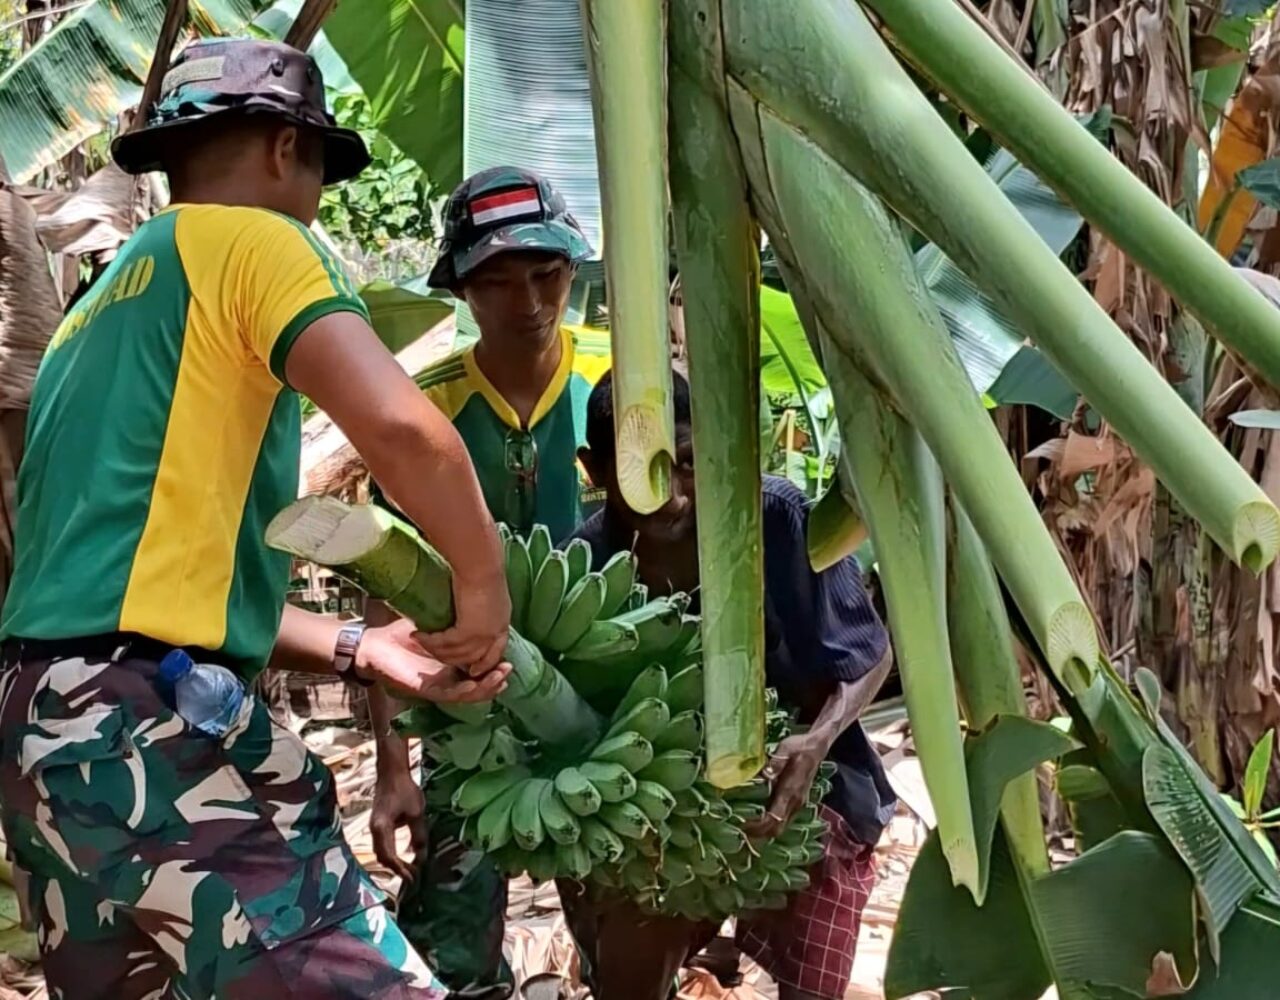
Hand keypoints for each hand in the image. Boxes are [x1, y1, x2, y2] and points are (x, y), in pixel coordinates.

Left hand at [357, 618, 510, 700]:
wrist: (373, 646)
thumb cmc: (400, 635)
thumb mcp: (432, 624)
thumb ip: (449, 619)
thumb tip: (467, 598)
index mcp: (451, 664)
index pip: (479, 668)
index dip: (495, 665)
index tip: (509, 655)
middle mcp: (448, 678)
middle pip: (479, 684)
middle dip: (496, 679)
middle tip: (508, 668)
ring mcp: (438, 686)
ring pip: (468, 694)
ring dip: (484, 687)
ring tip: (499, 677)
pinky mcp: (426, 691)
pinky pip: (448, 695)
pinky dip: (462, 691)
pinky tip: (472, 686)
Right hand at [370, 745, 426, 881]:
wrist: (391, 772)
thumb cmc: (404, 789)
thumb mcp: (416, 813)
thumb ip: (419, 836)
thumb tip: (422, 857)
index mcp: (381, 827)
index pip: (389, 856)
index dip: (401, 869)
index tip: (413, 878)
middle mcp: (374, 830)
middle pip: (382, 857)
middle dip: (396, 869)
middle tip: (413, 876)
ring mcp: (373, 827)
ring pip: (381, 852)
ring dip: (393, 862)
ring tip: (409, 869)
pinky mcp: (377, 824)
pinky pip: (382, 845)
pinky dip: (391, 854)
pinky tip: (402, 856)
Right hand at [415, 569, 511, 675]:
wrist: (480, 561)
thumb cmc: (480, 565)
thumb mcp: (485, 590)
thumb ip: (479, 604)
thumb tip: (466, 605)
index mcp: (502, 622)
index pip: (496, 651)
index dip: (484, 663)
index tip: (472, 670)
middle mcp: (496, 632)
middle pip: (477, 659)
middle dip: (458, 664)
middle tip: (436, 658)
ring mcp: (485, 634)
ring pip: (458, 655)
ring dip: (437, 651)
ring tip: (421, 641)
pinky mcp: (470, 631)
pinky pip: (446, 644)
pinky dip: (430, 642)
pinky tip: (417, 635)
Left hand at [742, 734, 825, 840]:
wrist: (817, 747)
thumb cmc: (799, 747)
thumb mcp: (786, 748)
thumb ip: (776, 762)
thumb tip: (765, 775)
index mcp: (790, 791)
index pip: (774, 818)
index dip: (758, 826)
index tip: (742, 826)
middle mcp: (795, 802)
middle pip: (777, 829)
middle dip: (759, 834)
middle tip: (739, 831)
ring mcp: (797, 804)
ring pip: (781, 827)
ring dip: (764, 831)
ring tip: (745, 827)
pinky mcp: (796, 802)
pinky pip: (783, 820)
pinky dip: (770, 824)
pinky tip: (758, 819)